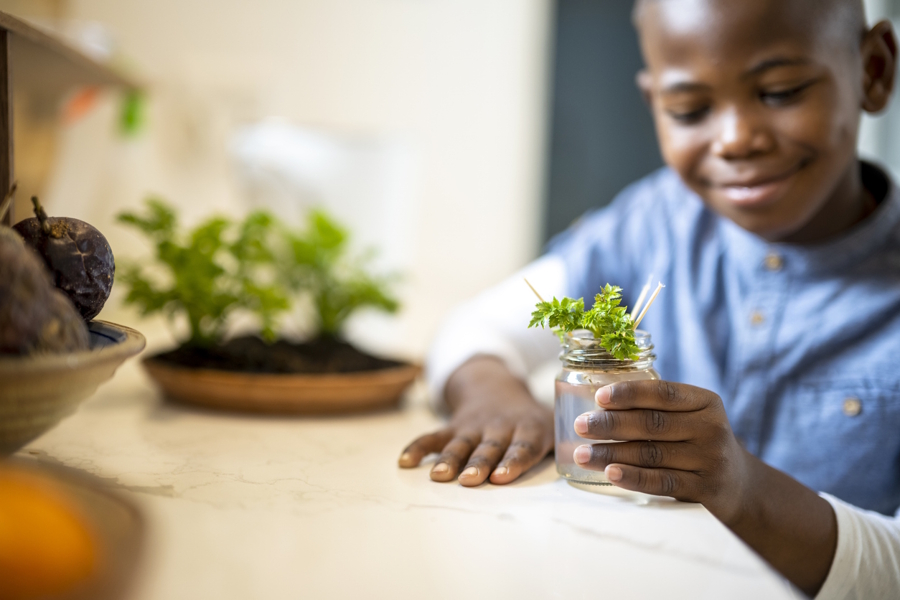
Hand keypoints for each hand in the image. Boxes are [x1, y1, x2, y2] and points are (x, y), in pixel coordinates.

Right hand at [398, 356, 553, 485]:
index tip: (502, 477)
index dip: (512, 461)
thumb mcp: (553, 421)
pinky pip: (433, 436)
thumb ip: (567, 443)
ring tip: (438, 476)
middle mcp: (499, 427)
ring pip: (460, 444)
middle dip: (479, 464)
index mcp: (527, 428)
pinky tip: (404, 462)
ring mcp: (473, 426)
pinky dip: (418, 447)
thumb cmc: (531, 417)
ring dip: (449, 459)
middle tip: (472, 480)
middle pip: (488, 448)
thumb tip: (597, 463)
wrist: (495, 385)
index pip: (521, 446)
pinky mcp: (453, 426)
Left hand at [572, 380, 751, 522]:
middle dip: (611, 424)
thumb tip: (597, 403)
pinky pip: (663, 482)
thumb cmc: (698, 443)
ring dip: (612, 454)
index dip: (629, 393)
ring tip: (582, 454)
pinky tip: (610, 473)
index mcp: (704, 401)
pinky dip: (634, 477)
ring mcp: (710, 459)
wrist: (740, 485)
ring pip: (652, 454)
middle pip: (652, 424)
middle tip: (580, 425)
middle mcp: (711, 427)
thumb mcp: (690, 417)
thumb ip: (657, 408)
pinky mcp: (706, 488)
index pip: (663, 393)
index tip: (599, 397)